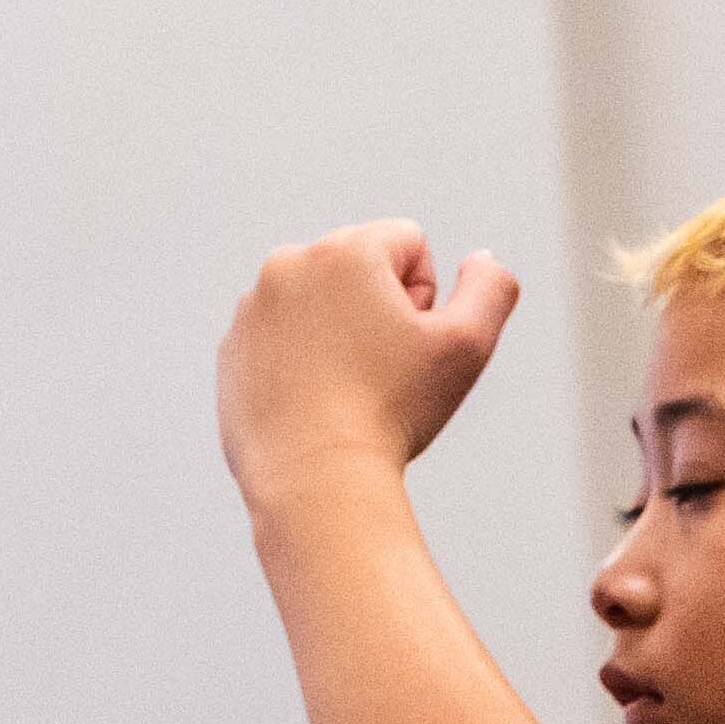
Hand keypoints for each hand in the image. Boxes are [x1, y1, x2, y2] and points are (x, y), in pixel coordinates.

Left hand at [219, 223, 523, 503]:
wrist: (314, 479)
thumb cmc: (393, 411)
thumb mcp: (467, 346)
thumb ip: (492, 287)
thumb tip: (482, 259)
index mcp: (346, 249)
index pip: (410, 244)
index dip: (426, 299)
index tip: (408, 345)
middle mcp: (289, 264)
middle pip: (362, 270)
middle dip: (380, 310)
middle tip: (382, 371)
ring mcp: (253, 307)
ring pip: (320, 305)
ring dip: (341, 335)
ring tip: (346, 390)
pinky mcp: (232, 348)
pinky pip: (283, 339)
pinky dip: (303, 364)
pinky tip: (314, 404)